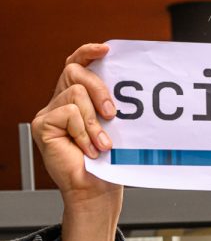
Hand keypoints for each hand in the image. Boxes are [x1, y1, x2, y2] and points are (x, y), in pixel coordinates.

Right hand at [32, 43, 122, 240]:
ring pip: (75, 96)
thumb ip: (117, 109)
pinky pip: (68, 114)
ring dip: (95, 123)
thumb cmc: (111, 164)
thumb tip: (137, 92)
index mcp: (80, 100)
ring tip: (103, 145)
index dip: (88, 53)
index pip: (78, 65)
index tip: (107, 49)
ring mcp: (51, 113)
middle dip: (99, 88)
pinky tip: (89, 149)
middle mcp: (62, 102)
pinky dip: (84, 132)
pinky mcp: (44, 125)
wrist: (98, 192)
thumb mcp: (119, 130)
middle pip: (75, 73)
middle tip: (113, 113)